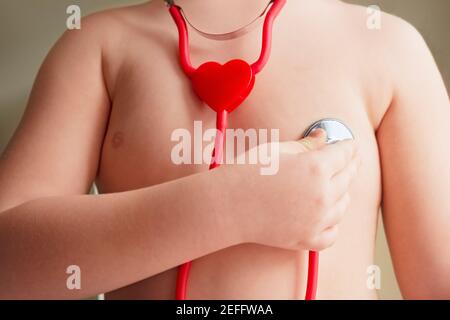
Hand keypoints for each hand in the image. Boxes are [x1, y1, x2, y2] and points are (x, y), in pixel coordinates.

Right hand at [225, 129, 360, 250]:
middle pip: (348, 177)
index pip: (345, 153)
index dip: (349, 146)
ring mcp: (316, 220)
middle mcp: (322, 195)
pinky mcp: (307, 239)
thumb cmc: (246, 173)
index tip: (350, 144)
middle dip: (350, 165)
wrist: (226, 205)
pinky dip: (334, 223)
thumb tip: (323, 138)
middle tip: (350, 159)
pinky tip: (328, 214)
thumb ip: (306, 145)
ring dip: (343, 192)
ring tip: (336, 185)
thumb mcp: (277, 150)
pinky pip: (333, 233)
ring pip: (344, 205)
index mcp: (316, 167)